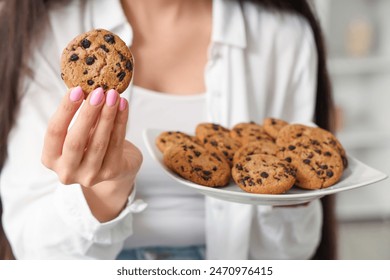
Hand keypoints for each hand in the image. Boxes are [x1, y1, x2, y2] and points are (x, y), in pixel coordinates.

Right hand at [42, 86, 142, 220]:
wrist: (117, 167)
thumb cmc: (92, 145)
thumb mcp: (80, 132)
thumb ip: (80, 117)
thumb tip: (89, 88)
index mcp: (51, 159)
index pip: (54, 132)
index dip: (65, 110)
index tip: (77, 89)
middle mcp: (67, 171)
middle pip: (75, 141)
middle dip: (88, 113)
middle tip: (98, 91)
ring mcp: (90, 176)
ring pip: (98, 143)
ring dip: (107, 115)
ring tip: (113, 95)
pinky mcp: (111, 172)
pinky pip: (116, 143)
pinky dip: (121, 122)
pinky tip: (123, 106)